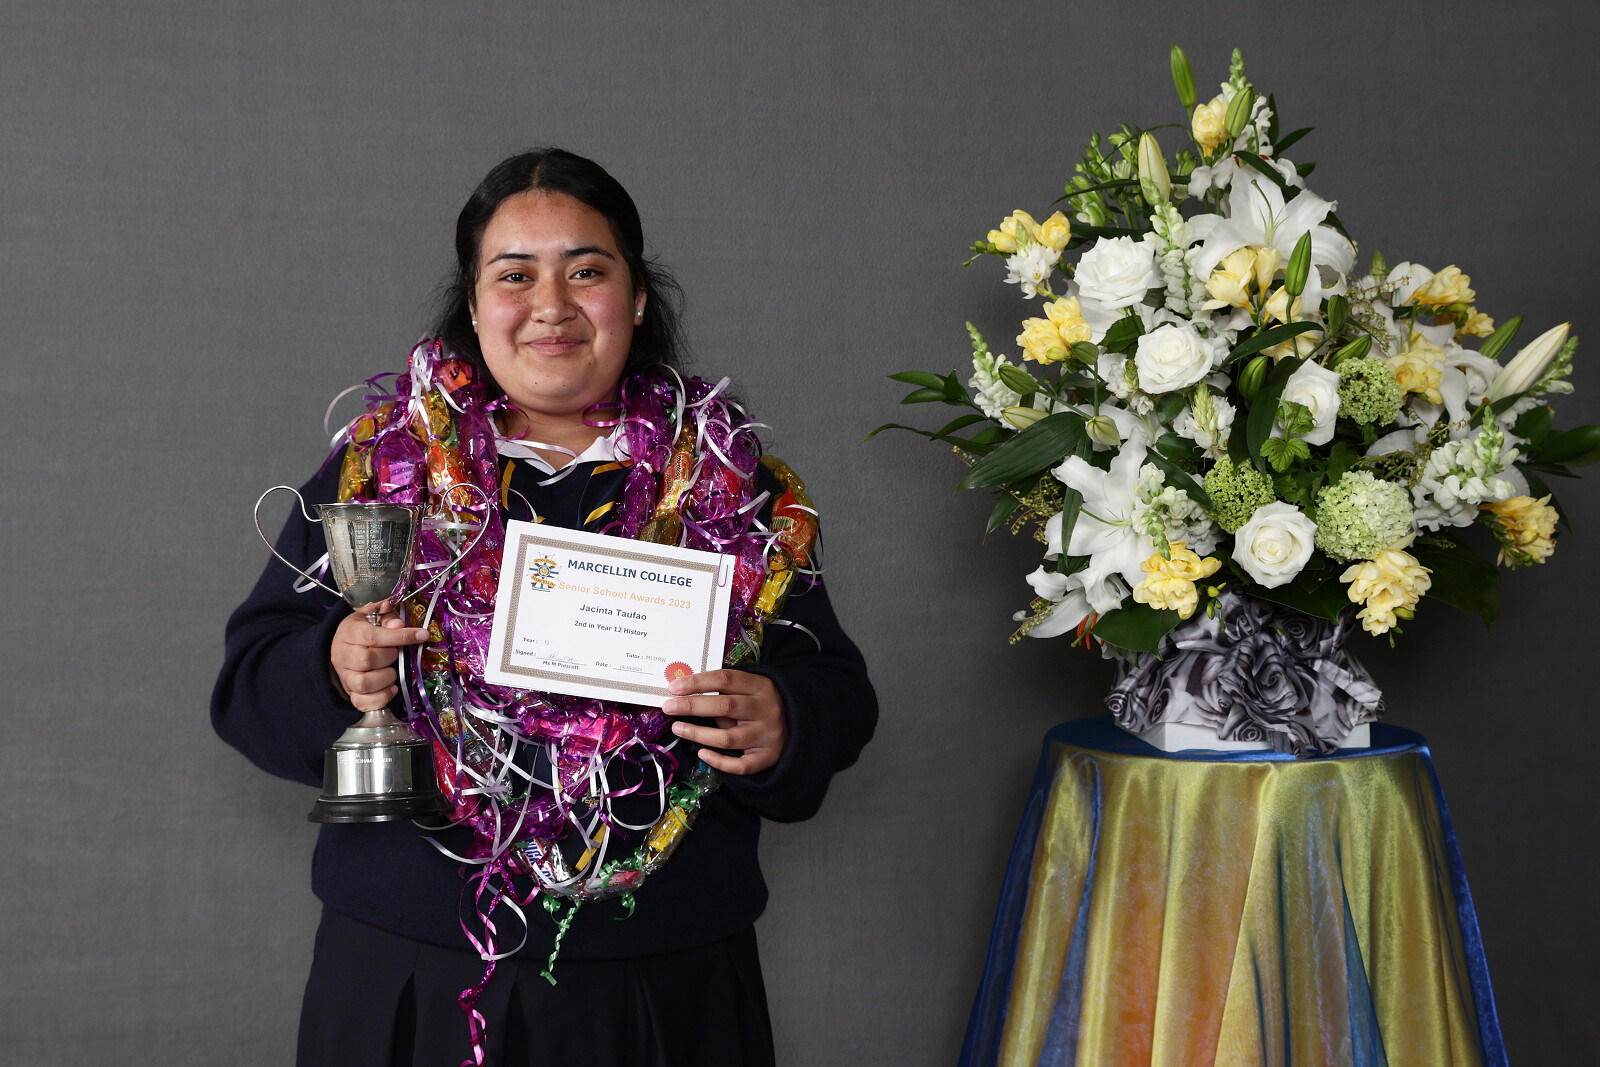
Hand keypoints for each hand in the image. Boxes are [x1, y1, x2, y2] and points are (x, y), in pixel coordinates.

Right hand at [329, 601, 431, 711]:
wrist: (343, 646)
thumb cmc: (363, 630)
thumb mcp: (373, 616)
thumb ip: (387, 618)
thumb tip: (399, 625)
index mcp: (349, 632)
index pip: (372, 636)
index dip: (400, 636)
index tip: (422, 635)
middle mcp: (343, 655)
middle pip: (367, 660)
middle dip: (390, 657)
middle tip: (396, 654)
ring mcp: (345, 676)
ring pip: (363, 683)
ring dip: (386, 678)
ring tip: (393, 671)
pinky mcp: (349, 692)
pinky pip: (361, 702)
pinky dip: (381, 697)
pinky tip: (392, 688)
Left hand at [662, 669, 788, 774]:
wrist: (799, 725)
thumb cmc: (762, 705)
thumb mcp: (750, 691)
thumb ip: (724, 694)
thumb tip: (684, 696)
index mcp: (761, 686)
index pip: (726, 679)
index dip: (698, 682)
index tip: (674, 687)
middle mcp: (766, 709)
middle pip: (725, 706)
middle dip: (692, 706)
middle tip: (668, 707)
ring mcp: (768, 735)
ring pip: (729, 738)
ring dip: (699, 733)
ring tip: (678, 728)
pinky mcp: (768, 757)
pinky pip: (740, 765)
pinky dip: (719, 761)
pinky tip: (702, 754)